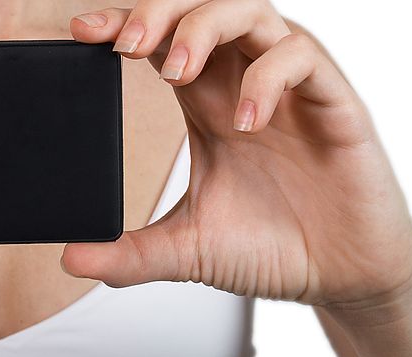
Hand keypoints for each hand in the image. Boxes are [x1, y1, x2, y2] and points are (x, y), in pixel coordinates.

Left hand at [63, 0, 411, 311]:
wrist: (341, 276)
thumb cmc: (270, 248)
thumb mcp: (186, 250)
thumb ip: (129, 254)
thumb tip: (70, 258)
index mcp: (207, 104)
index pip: (162, 42)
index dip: (123, 25)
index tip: (83, 33)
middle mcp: (243, 84)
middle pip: (201, 9)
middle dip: (160, 13)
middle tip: (127, 46)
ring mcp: (288, 89)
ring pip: (250, 12)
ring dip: (205, 28)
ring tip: (177, 72)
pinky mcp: (332, 103)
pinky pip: (300, 58)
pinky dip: (266, 79)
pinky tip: (245, 124)